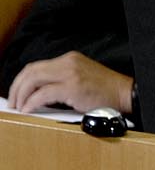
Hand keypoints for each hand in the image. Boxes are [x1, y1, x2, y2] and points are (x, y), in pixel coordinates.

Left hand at [6, 52, 133, 114]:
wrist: (126, 94)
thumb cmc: (105, 91)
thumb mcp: (81, 78)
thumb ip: (61, 80)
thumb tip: (36, 94)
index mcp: (70, 59)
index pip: (36, 67)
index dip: (21, 81)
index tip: (16, 94)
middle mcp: (68, 62)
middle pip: (31, 71)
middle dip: (16, 88)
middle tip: (13, 103)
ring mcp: (71, 73)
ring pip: (33, 80)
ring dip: (21, 95)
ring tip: (19, 107)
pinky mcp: (73, 87)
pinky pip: (43, 94)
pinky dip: (32, 103)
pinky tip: (29, 110)